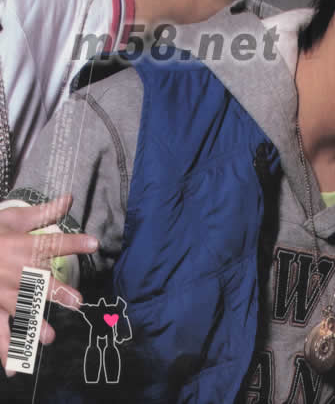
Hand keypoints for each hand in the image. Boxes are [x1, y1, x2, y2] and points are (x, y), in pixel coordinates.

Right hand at [0, 195, 97, 375]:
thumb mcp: (13, 218)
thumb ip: (43, 213)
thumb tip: (69, 199)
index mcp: (24, 246)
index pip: (54, 243)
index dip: (74, 242)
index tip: (94, 243)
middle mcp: (15, 271)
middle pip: (39, 283)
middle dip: (58, 292)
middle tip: (76, 302)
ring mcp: (2, 293)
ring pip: (20, 310)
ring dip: (33, 324)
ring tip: (48, 338)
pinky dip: (5, 350)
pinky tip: (14, 368)